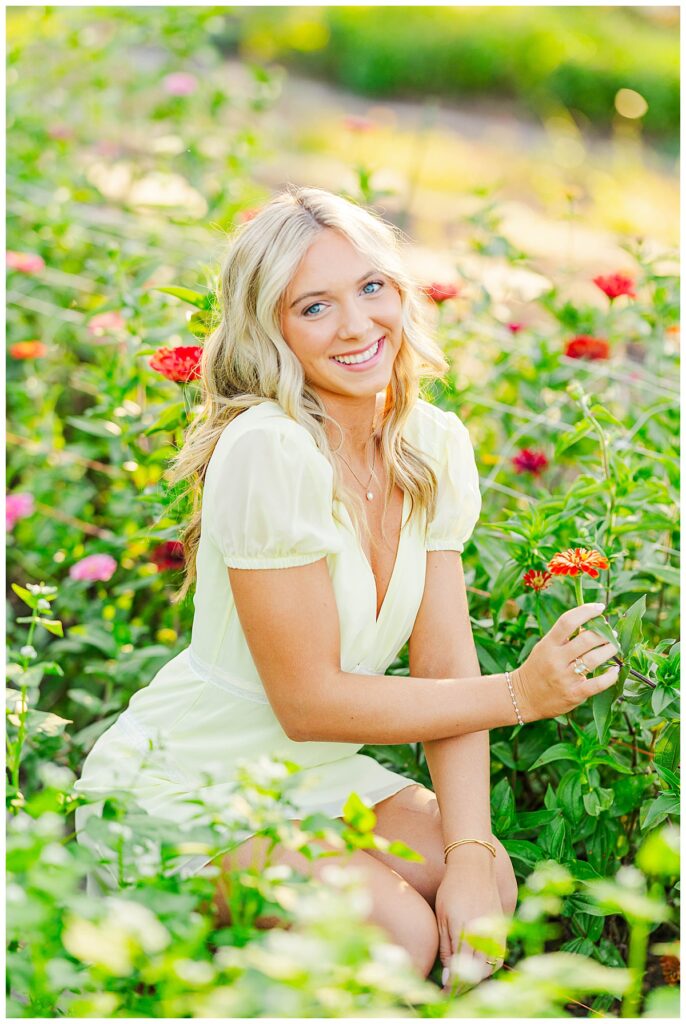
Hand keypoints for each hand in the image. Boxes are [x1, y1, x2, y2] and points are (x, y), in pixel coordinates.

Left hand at [436, 855, 505, 992]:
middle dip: (465, 986)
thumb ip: (446, 947)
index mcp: (465, 932)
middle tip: (453, 990)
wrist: (474, 864)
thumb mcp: (442, 916)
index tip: (445, 994)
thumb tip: (448, 978)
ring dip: (479, 977)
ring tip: (465, 977)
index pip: (462, 971)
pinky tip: (479, 963)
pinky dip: (490, 965)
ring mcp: (496, 929)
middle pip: (478, 973)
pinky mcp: (503, 925)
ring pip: (492, 967)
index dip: (453, 987)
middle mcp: (483, 933)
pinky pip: (500, 954)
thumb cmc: (452, 888)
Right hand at [513, 603, 619, 722]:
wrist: (523, 697)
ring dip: (609, 650)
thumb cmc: (538, 668)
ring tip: (614, 647)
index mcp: (548, 644)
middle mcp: (556, 659)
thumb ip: (564, 638)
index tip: (600, 607)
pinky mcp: (573, 694)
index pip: (568, 621)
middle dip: (604, 633)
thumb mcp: (544, 648)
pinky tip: (615, 670)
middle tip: (611, 633)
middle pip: (586, 639)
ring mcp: (564, 678)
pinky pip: (597, 684)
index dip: (586, 611)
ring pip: (594, 659)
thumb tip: (591, 624)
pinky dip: (610, 676)